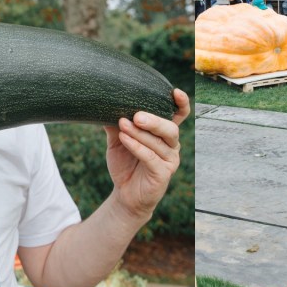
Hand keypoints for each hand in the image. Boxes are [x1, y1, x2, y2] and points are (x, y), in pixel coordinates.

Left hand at [103, 89, 189, 220]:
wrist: (124, 194)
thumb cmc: (125, 163)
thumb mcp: (118, 140)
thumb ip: (116, 124)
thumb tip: (104, 105)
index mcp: (164, 133)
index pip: (180, 115)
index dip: (182, 103)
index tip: (174, 92)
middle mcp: (171, 145)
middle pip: (171, 128)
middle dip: (154, 121)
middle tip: (137, 115)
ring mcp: (170, 160)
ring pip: (159, 142)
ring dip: (140, 133)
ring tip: (123, 124)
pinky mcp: (163, 173)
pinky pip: (151, 157)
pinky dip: (136, 147)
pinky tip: (124, 139)